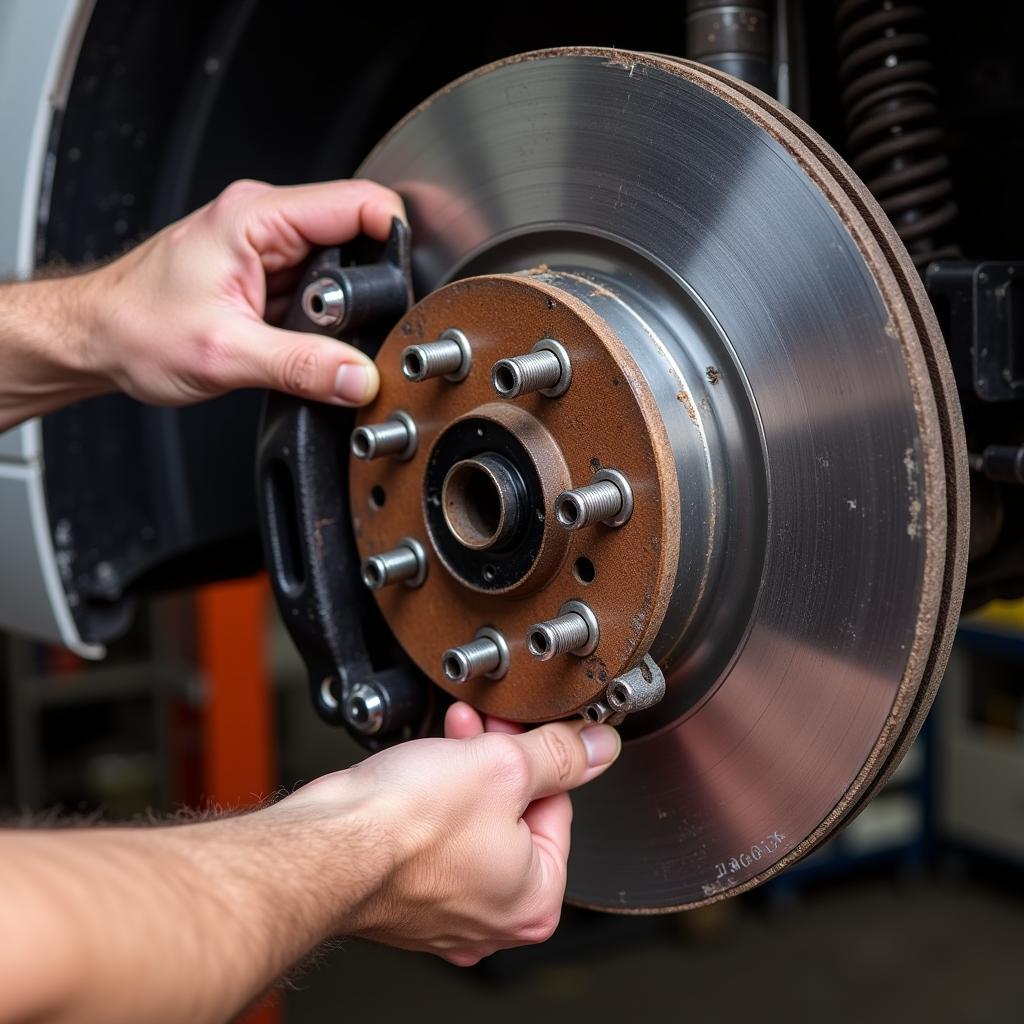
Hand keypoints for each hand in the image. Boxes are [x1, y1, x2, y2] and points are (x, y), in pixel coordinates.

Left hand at [75, 178, 403, 407]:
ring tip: (322, 339)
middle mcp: (265, 222)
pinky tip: (307, 340)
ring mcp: (267, 249)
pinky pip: (319, 290)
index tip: (406, 284)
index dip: (395, 237)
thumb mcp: (225, 354)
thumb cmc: (135, 327)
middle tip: (353, 330)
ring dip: (344, 307)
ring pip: (341, 266)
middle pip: (358, 235)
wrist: (96, 339)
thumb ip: (302, 368)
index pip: (359, 201)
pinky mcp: (267, 275)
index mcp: (256, 216)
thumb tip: (360, 377)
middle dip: (370, 285)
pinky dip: (325, 319)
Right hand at [284, 703, 620, 964]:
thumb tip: (597, 748)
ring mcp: (446, 912)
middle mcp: (492, 918)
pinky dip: (434, 801)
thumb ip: (559, 755)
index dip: (537, 758)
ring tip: (450, 738)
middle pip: (516, 815)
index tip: (517, 730)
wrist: (327, 842)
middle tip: (483, 729)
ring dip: (466, 771)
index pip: (558, 808)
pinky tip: (423, 766)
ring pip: (475, 822)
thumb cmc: (406, 825)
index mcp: (534, 900)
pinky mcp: (408, 896)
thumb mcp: (504, 766)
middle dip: (499, 760)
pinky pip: (438, 840)